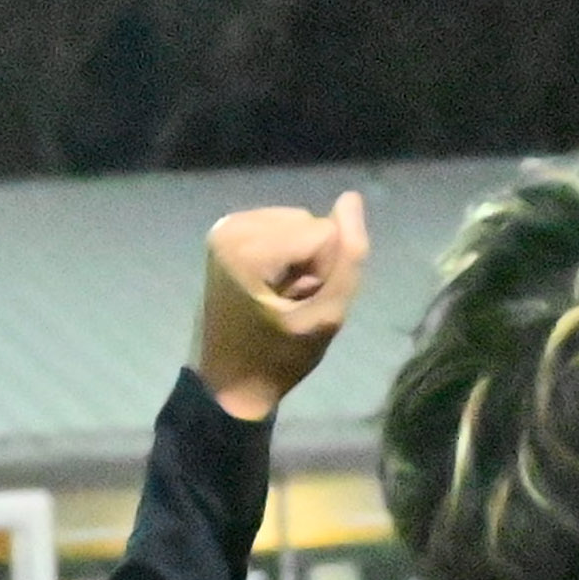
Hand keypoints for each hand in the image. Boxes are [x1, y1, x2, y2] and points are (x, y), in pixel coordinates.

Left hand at [196, 195, 371, 420]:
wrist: (227, 381)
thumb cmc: (278, 359)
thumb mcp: (326, 317)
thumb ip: (349, 259)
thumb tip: (352, 198)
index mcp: (249, 250)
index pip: (325, 234)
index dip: (325, 273)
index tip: (301, 306)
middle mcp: (232, 227)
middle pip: (311, 223)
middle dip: (312, 262)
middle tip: (290, 303)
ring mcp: (226, 227)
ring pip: (299, 222)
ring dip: (300, 259)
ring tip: (279, 296)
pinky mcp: (227, 230)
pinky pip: (282, 226)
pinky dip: (285, 253)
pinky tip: (269, 284)